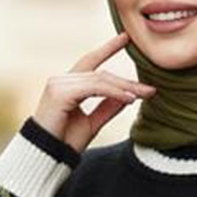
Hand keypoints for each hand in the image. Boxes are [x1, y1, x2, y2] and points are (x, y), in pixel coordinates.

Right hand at [32, 32, 156, 154]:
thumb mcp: (91, 123)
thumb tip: (127, 95)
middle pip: (100, 74)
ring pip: (99, 80)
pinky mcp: (59, 92)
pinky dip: (113, 92)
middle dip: (126, 82)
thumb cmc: (64, 143)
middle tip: (150, 89)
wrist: (46, 158)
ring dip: (123, 88)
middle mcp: (61, 80)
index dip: (107, 49)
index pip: (90, 61)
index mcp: (67, 85)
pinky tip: (129, 98)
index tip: (125, 38)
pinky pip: (93, 88)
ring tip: (143, 95)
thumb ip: (107, 107)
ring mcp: (59, 84)